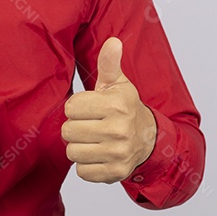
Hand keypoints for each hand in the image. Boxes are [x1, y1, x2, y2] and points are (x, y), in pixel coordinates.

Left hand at [61, 37, 156, 183]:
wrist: (148, 139)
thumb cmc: (125, 108)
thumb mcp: (118, 84)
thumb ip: (109, 63)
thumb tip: (113, 42)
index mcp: (116, 105)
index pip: (70, 108)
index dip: (76, 107)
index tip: (89, 108)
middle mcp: (119, 131)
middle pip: (68, 131)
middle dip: (76, 127)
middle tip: (90, 124)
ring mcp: (118, 154)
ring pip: (72, 152)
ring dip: (79, 146)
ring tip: (93, 139)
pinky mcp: (115, 173)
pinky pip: (82, 171)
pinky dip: (86, 165)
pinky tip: (98, 154)